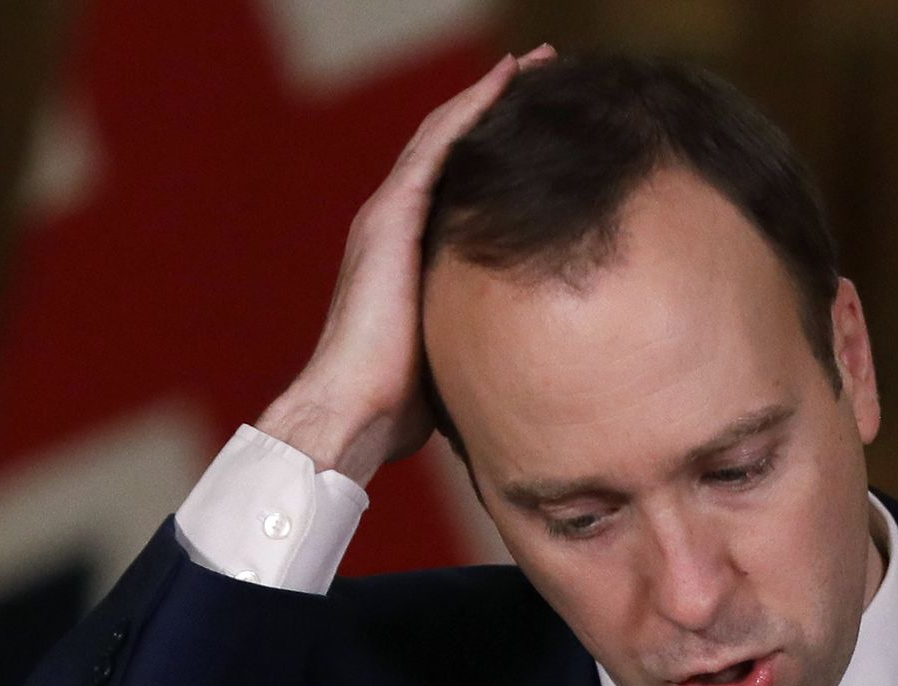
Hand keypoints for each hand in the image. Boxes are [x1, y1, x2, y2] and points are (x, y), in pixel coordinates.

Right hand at [256, 44, 555, 486]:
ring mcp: (388, 217)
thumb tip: (532, 349)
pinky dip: (469, 110)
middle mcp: (393, 223)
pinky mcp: (390, 220)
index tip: (538, 122)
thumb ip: (480, 328)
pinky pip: (436, 149)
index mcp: (408, 252)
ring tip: (534, 64)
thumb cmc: (403, 400)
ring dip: (488, 94)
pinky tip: (502, 83)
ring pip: (444, 135)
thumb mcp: (454, 347)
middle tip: (544, 73)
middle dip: (495, 106)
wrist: (353, 410)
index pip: (456, 182)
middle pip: (451, 146)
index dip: (492, 144)